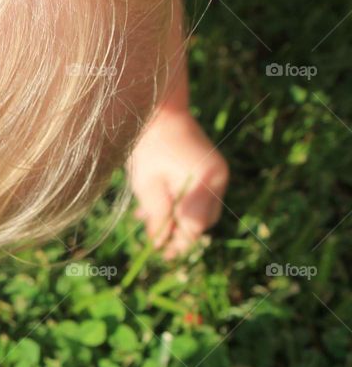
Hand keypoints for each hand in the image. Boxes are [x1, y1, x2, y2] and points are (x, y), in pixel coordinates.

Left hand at [127, 110, 229, 257]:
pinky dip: (180, 207)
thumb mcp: (147, 185)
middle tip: (157, 244)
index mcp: (205, 179)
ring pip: (202, 212)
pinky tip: (154, 209)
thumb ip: (157, 215)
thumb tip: (159, 243)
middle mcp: (218, 178)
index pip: (195, 224)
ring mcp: (218, 174)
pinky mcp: (211, 171)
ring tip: (150, 222)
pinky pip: (199, 199)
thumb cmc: (148, 147)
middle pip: (203, 221)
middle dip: (180, 234)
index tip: (163, 254)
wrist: (159, 113)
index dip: (178, 241)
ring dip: (178, 221)